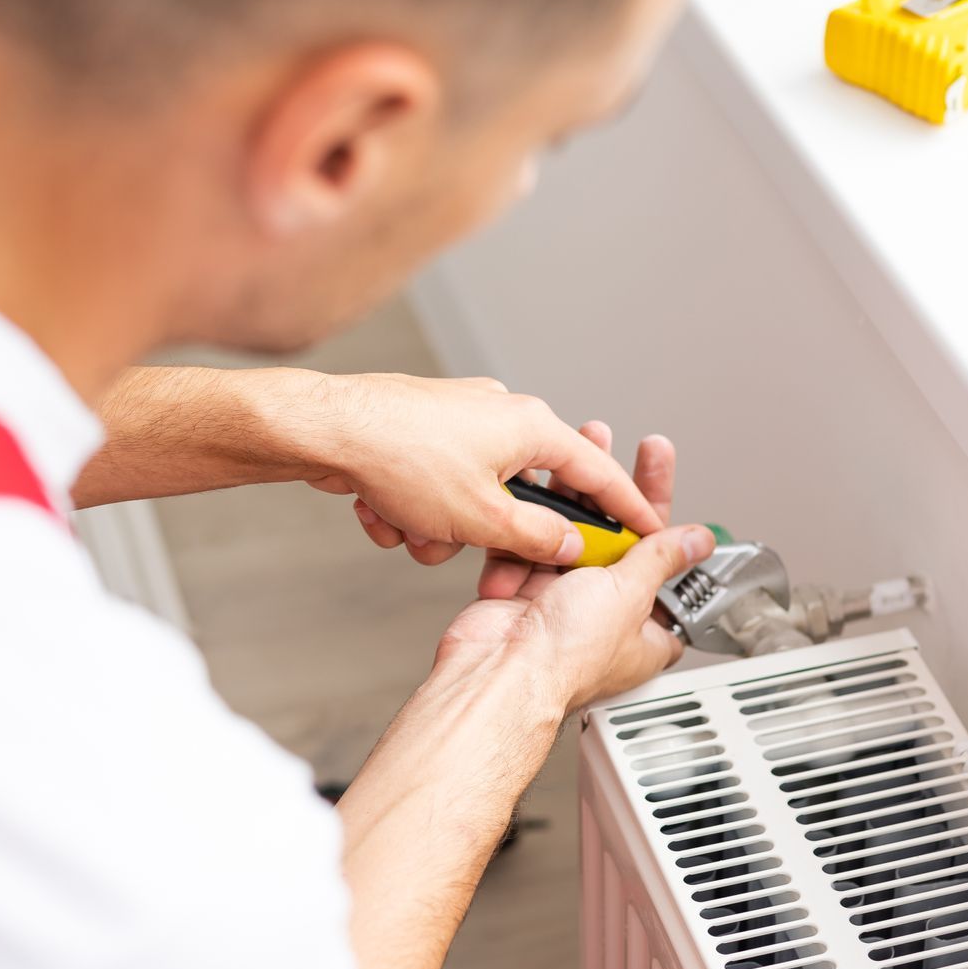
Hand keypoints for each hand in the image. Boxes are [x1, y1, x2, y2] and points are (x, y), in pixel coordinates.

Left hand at [298, 374, 663, 567]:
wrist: (324, 431)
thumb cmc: (399, 454)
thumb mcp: (483, 518)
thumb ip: (537, 539)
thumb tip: (567, 546)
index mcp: (530, 427)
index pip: (596, 473)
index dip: (624, 509)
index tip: (643, 531)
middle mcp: (500, 419)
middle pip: (523, 498)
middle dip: (489, 535)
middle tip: (475, 549)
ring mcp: (458, 427)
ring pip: (471, 505)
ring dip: (440, 531)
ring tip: (409, 527)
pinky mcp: (421, 440)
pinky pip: (434, 495)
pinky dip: (410, 514)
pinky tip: (382, 512)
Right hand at [435, 430, 711, 710]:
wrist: (497, 671)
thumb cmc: (566, 656)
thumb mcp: (630, 593)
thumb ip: (661, 559)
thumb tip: (696, 541)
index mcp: (645, 629)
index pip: (666, 563)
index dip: (662, 517)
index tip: (655, 474)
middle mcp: (604, 616)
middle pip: (615, 540)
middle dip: (610, 493)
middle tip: (610, 443)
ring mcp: (560, 602)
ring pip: (569, 536)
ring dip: (567, 498)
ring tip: (569, 453)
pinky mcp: (521, 591)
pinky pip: (528, 546)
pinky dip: (527, 526)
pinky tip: (530, 494)